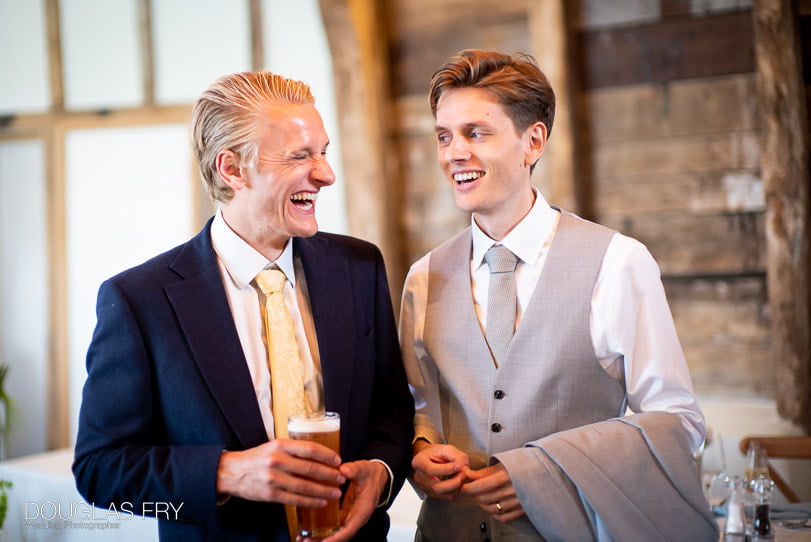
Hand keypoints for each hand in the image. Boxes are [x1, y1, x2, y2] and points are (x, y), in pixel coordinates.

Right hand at [216, 439, 343, 507]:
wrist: (232, 472)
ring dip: (323, 490)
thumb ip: (293, 449)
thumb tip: (319, 454)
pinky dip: (310, 502)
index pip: (310, 448)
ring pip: (305, 486)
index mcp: (280, 445)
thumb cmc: (257, 458)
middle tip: (341, 478)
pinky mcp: (270, 494)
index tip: (338, 460)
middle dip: (329, 475)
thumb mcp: (274, 446)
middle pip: (310, 468)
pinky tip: (320, 502)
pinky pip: (295, 499)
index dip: (327, 455)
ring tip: (335, 492)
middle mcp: (277, 460)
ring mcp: (273, 478)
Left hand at [297, 460, 387, 541]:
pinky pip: (333, 528)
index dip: (337, 537)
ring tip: (302, 538)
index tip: (324, 541)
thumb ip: (354, 470)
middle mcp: (356, 518)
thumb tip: (343, 470)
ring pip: (336, 534)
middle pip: (340, 536)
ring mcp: (350, 518)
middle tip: (305, 540)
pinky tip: (307, 532)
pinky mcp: (344, 516)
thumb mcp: (363, 469)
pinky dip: (321, 532)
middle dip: (324, 541)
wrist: (377, 475)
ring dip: (320, 538)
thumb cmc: (370, 475)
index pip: (350, 528)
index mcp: (363, 510)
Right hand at [411, 441, 468, 500]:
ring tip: (462, 477)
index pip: (430, 469)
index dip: (446, 469)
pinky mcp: (431, 494)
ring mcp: (424, 487)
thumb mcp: (445, 448)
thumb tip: (463, 466)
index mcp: (418, 462)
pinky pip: (446, 497)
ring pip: (442, 493)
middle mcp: (419, 477)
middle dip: (453, 482)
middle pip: (436, 486)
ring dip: (456, 487)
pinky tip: (457, 482)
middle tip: (463, 474)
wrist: (428, 459)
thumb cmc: (435, 453)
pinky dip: (455, 491)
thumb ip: (455, 455)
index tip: (458, 466)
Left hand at [462, 463, 524, 521]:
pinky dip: (494, 514)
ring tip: (478, 498)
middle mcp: (513, 490)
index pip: (482, 486)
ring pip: (493, 509)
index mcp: (507, 475)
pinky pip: (504, 517)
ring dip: (481, 505)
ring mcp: (519, 501)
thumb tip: (468, 474)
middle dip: (473, 495)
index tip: (464, 486)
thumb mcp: (503, 463)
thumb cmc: (523, 464)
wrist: (545, 470)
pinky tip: (491, 507)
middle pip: (485, 498)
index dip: (469, 487)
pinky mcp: (523, 509)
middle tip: (469, 491)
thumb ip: (484, 471)